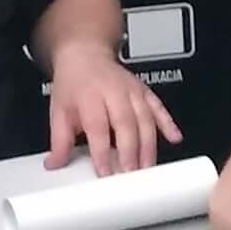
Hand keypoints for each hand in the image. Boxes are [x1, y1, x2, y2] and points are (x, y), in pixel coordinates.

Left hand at [44, 41, 181, 174]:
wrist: (85, 55)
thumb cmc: (74, 84)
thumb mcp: (59, 110)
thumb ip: (59, 140)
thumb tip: (55, 163)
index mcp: (89, 96)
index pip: (97, 126)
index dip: (102, 151)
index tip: (105, 171)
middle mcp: (113, 91)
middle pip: (126, 123)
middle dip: (130, 151)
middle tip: (131, 174)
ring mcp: (131, 90)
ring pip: (145, 118)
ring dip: (149, 144)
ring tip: (147, 167)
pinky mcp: (144, 91)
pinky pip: (159, 107)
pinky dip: (168, 123)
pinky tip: (174, 138)